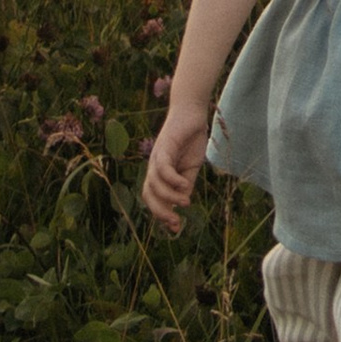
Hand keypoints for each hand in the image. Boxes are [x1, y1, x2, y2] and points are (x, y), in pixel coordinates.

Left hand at [142, 108, 208, 235]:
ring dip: (169, 197)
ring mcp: (156, 157)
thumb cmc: (191, 139)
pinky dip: (172, 180)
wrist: (192, 113)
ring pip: (154, 184)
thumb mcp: (191, 167)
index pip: (154, 198)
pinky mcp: (164, 147)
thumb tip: (183, 203)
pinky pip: (163, 168)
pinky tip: (186, 184)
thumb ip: (185, 184)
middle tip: (176, 222)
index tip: (176, 228)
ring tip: (186, 202)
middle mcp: (153, 167)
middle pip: (147, 194)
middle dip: (160, 211)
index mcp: (159, 174)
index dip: (162, 214)